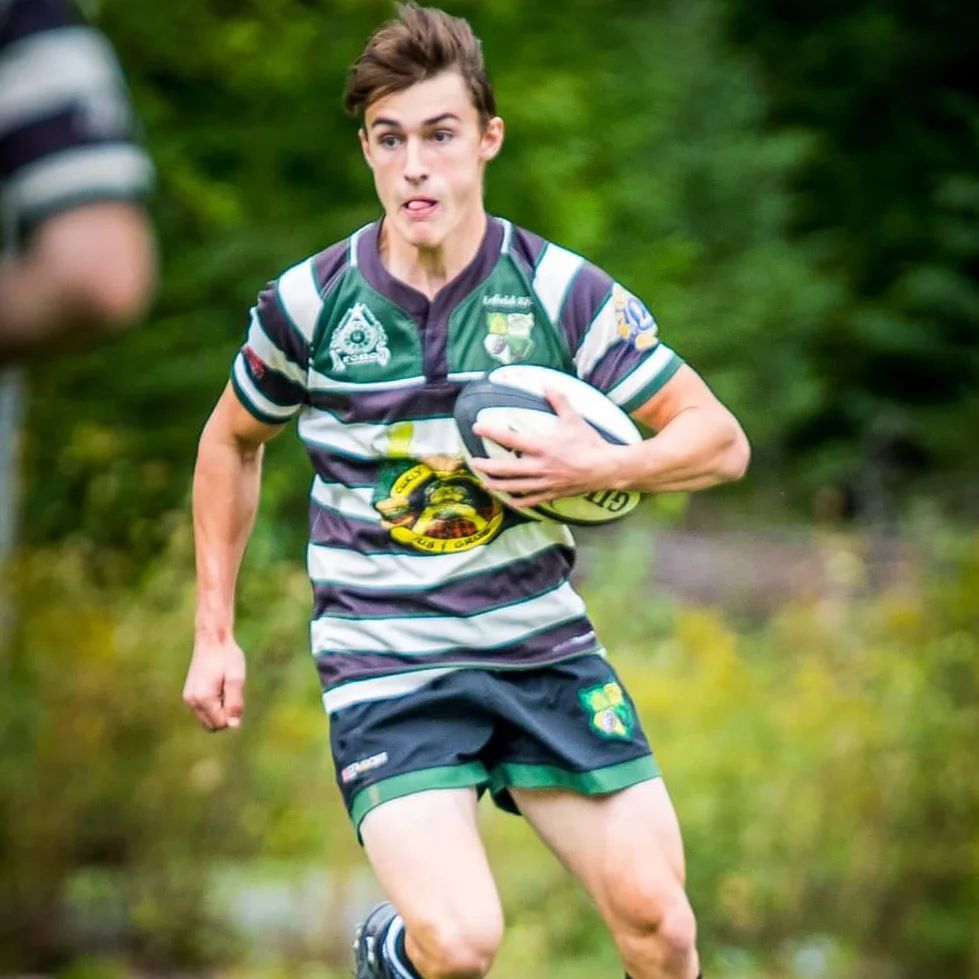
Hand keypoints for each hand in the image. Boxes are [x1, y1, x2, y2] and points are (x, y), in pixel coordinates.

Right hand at [182, 635, 245, 730]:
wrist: (213, 640)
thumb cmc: (228, 658)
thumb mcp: (237, 678)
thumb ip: (235, 703)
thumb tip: (234, 726)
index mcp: (204, 698)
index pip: (221, 724)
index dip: (233, 714)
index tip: (235, 694)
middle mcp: (192, 701)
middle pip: (212, 725)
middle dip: (225, 715)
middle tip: (230, 692)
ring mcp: (189, 698)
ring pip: (207, 719)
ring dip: (219, 710)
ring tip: (224, 689)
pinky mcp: (189, 694)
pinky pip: (203, 711)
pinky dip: (213, 705)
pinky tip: (218, 687)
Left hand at [470, 388, 622, 507]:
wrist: (606, 468)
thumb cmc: (589, 443)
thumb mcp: (574, 419)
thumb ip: (559, 401)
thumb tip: (547, 385)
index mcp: (542, 447)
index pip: (511, 439)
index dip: (492, 433)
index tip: (476, 428)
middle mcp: (539, 466)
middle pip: (506, 469)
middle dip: (487, 467)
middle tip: (473, 463)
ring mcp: (544, 482)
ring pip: (514, 487)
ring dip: (497, 485)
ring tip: (484, 482)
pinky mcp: (552, 493)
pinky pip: (531, 500)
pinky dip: (518, 501)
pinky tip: (509, 500)